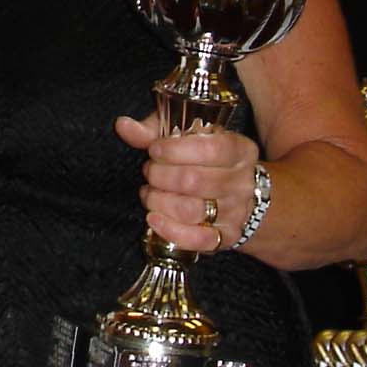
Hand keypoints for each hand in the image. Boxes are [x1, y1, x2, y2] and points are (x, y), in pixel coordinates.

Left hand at [117, 113, 260, 254]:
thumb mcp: (187, 135)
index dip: (175, 150)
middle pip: (194, 181)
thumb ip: (154, 130)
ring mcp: (236, 212)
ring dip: (159, 201)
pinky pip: (199, 240)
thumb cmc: (206, 159)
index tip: (154, 150)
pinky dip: (171, 230)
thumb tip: (124, 126)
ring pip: (191, 210)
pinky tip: (154, 218)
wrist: (240, 195)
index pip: (211, 149)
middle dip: (160, 175)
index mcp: (240, 150)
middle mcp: (243, 182)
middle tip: (149, 172)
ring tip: (150, 192)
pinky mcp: (226, 237)